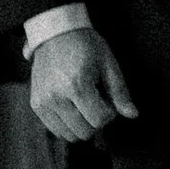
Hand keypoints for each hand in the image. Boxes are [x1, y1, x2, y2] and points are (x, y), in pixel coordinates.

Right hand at [27, 26, 136, 140]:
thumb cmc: (86, 45)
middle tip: (97, 100)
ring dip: (82, 125)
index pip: (99, 120)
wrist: (56, 33)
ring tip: (83, 103)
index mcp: (77, 85)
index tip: (108, 98)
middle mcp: (56, 97)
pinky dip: (67, 125)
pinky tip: (72, 106)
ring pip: (70, 136)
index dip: (110, 113)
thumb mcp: (108, 63)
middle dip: (96, 121)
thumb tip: (133, 114)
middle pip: (85, 132)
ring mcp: (43, 102)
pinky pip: (56, 130)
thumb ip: (120, 91)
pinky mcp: (36, 104)